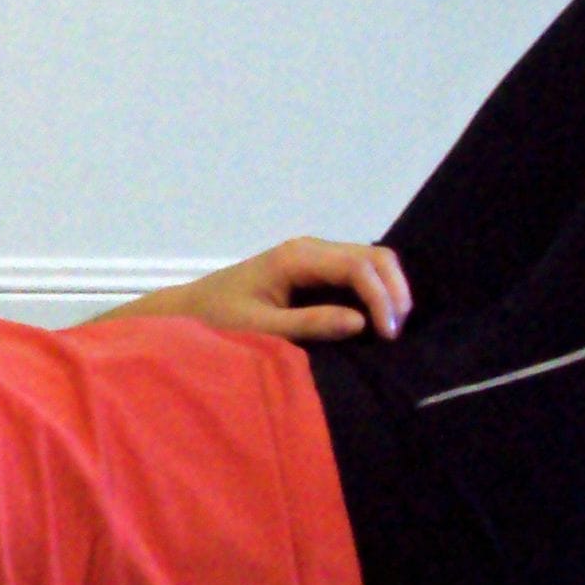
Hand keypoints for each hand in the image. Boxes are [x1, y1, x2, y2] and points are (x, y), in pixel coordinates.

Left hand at [169, 236, 413, 342]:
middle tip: (396, 333)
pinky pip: (356, 273)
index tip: (388, 335)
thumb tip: (361, 321)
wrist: (189, 309)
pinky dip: (374, 292)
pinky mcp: (314, 270)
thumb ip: (309, 324)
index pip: (358, 265)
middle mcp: (309, 249)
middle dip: (393, 291)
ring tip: (390, 329)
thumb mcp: (259, 328)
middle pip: (374, 256)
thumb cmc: (217, 319)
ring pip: (370, 261)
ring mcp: (313, 257)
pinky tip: (377, 320)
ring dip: (388, 291)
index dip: (381, 297)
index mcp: (296, 257)